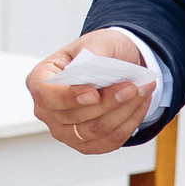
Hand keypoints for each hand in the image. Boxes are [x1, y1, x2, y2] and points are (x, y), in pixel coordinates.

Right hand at [28, 30, 157, 155]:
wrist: (117, 64)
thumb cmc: (101, 52)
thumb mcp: (98, 41)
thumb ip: (94, 53)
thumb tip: (94, 67)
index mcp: (40, 80)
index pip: (46, 95)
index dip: (69, 97)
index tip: (94, 93)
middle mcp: (47, 110)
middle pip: (75, 116)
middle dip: (109, 102)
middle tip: (135, 86)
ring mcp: (64, 130)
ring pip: (95, 130)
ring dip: (125, 112)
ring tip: (144, 91)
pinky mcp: (85, 143)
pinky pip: (109, 141)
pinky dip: (130, 123)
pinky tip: (141, 104)